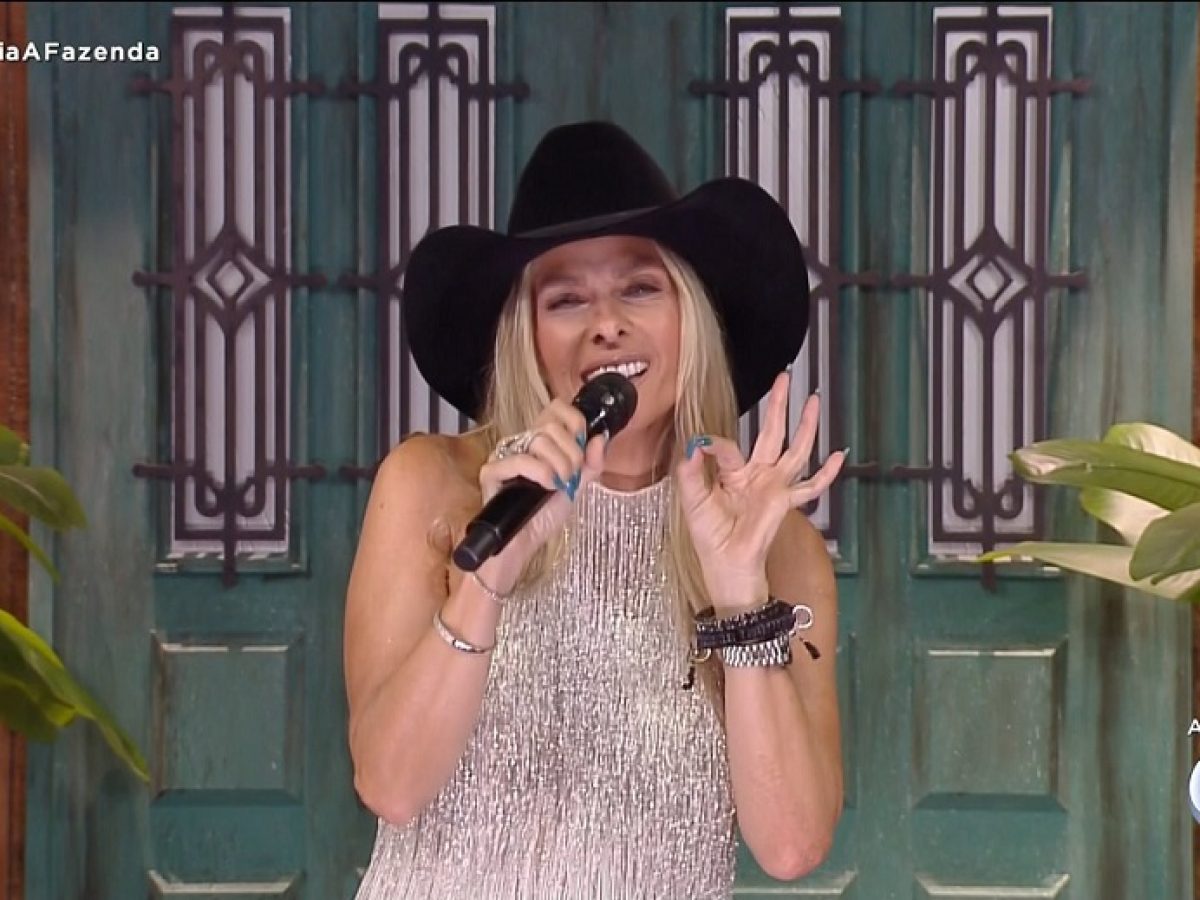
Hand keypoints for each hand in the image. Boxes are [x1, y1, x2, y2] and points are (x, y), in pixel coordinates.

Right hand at [476, 399, 606, 585]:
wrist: (523, 545)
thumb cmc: (543, 516)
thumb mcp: (577, 487)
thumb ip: (592, 463)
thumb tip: (600, 437)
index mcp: (540, 440)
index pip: (555, 407)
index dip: (574, 422)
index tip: (581, 445)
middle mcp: (520, 443)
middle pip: (552, 424)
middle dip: (571, 453)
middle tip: (570, 475)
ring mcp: (504, 455)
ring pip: (539, 439)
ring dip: (559, 466)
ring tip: (558, 484)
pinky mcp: (491, 472)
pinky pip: (521, 460)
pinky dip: (541, 474)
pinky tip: (546, 487)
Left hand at [674, 371, 845, 601]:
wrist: (728, 568)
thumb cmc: (711, 539)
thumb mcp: (694, 504)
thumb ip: (691, 474)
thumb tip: (694, 445)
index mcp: (732, 473)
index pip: (727, 447)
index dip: (715, 444)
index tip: (702, 445)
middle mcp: (756, 475)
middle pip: (771, 432)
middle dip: (778, 405)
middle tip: (785, 378)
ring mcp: (774, 487)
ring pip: (795, 450)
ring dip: (805, 426)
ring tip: (813, 399)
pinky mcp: (784, 503)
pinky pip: (810, 487)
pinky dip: (826, 474)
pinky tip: (838, 456)